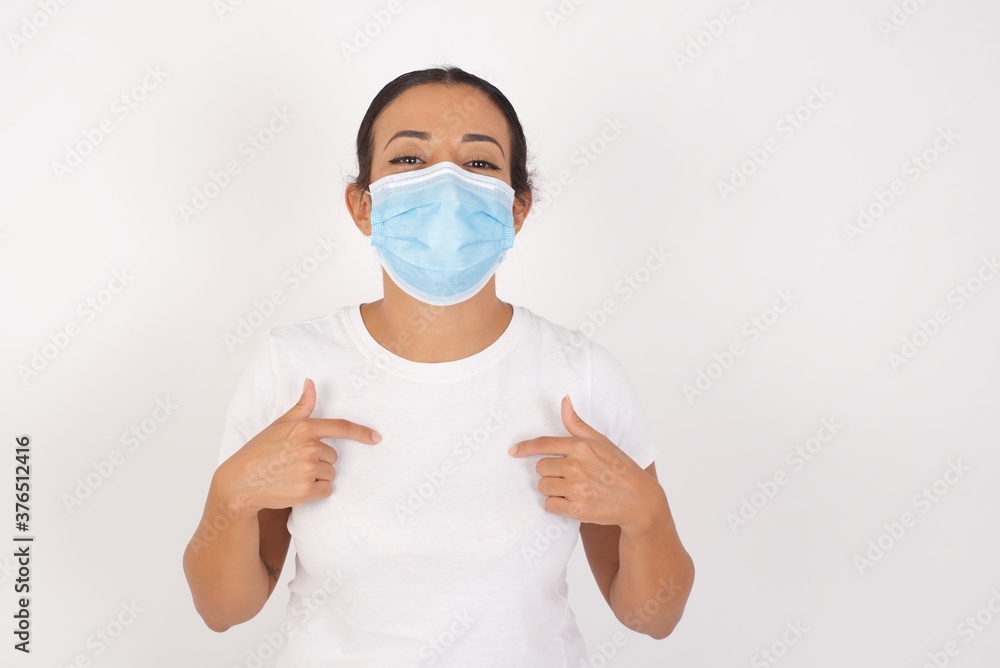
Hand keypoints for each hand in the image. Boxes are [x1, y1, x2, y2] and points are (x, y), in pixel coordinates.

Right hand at [215, 378, 380, 512]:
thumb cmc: (259, 451)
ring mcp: (307, 469)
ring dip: (317, 477)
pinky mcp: (306, 490)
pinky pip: (326, 490)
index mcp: (303, 428)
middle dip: (319, 460)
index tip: (376, 438)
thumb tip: (311, 382)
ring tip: (292, 475)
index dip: (361, 433)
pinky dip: (316, 492)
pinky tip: (295, 488)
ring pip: (330, 473)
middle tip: (294, 463)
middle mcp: (308, 447)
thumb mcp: (280, 425)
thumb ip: (301, 406)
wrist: (240, 483)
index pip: (340, 427)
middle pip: (333, 456)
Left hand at [508, 394, 663, 531]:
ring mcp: (577, 489)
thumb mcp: (602, 441)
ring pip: (543, 487)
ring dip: (552, 488)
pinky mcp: (577, 510)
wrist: (639, 500)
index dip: (525, 447)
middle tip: (569, 475)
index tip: (513, 451)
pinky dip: (556, 504)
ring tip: (572, 488)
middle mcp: (577, 466)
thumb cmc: (620, 468)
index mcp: (582, 447)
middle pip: (540, 468)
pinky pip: (550, 505)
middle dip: (550, 471)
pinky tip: (571, 501)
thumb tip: (564, 401)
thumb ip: (578, 424)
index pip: (544, 444)